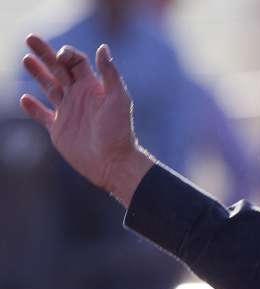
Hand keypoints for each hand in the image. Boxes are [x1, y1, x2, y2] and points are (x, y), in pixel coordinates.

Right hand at [18, 35, 152, 205]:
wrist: (113, 162)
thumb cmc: (119, 131)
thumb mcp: (119, 99)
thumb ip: (110, 74)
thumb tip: (102, 47)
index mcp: (92, 88)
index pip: (76, 62)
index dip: (66, 53)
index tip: (60, 55)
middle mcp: (78, 97)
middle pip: (58, 69)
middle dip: (45, 54)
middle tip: (30, 38)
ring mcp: (67, 112)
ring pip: (48, 87)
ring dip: (37, 73)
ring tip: (26, 59)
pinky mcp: (58, 129)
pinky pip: (42, 115)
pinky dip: (32, 108)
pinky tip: (24, 99)